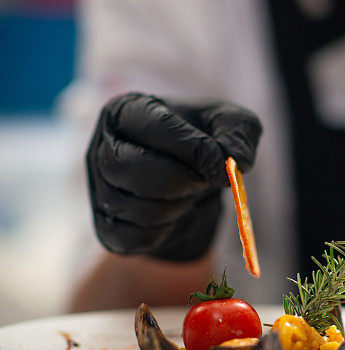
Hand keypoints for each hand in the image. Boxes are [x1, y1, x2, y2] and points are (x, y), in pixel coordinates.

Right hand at [86, 93, 261, 260]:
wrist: (189, 183)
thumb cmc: (204, 142)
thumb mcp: (230, 123)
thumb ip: (239, 131)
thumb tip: (233, 161)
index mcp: (126, 110)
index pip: (154, 127)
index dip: (194, 148)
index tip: (221, 165)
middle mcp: (101, 147)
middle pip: (131, 169)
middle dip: (181, 180)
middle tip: (204, 180)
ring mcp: (99, 190)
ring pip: (137, 208)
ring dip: (179, 206)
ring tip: (189, 192)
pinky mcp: (106, 227)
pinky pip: (135, 239)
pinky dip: (166, 232)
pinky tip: (175, 213)